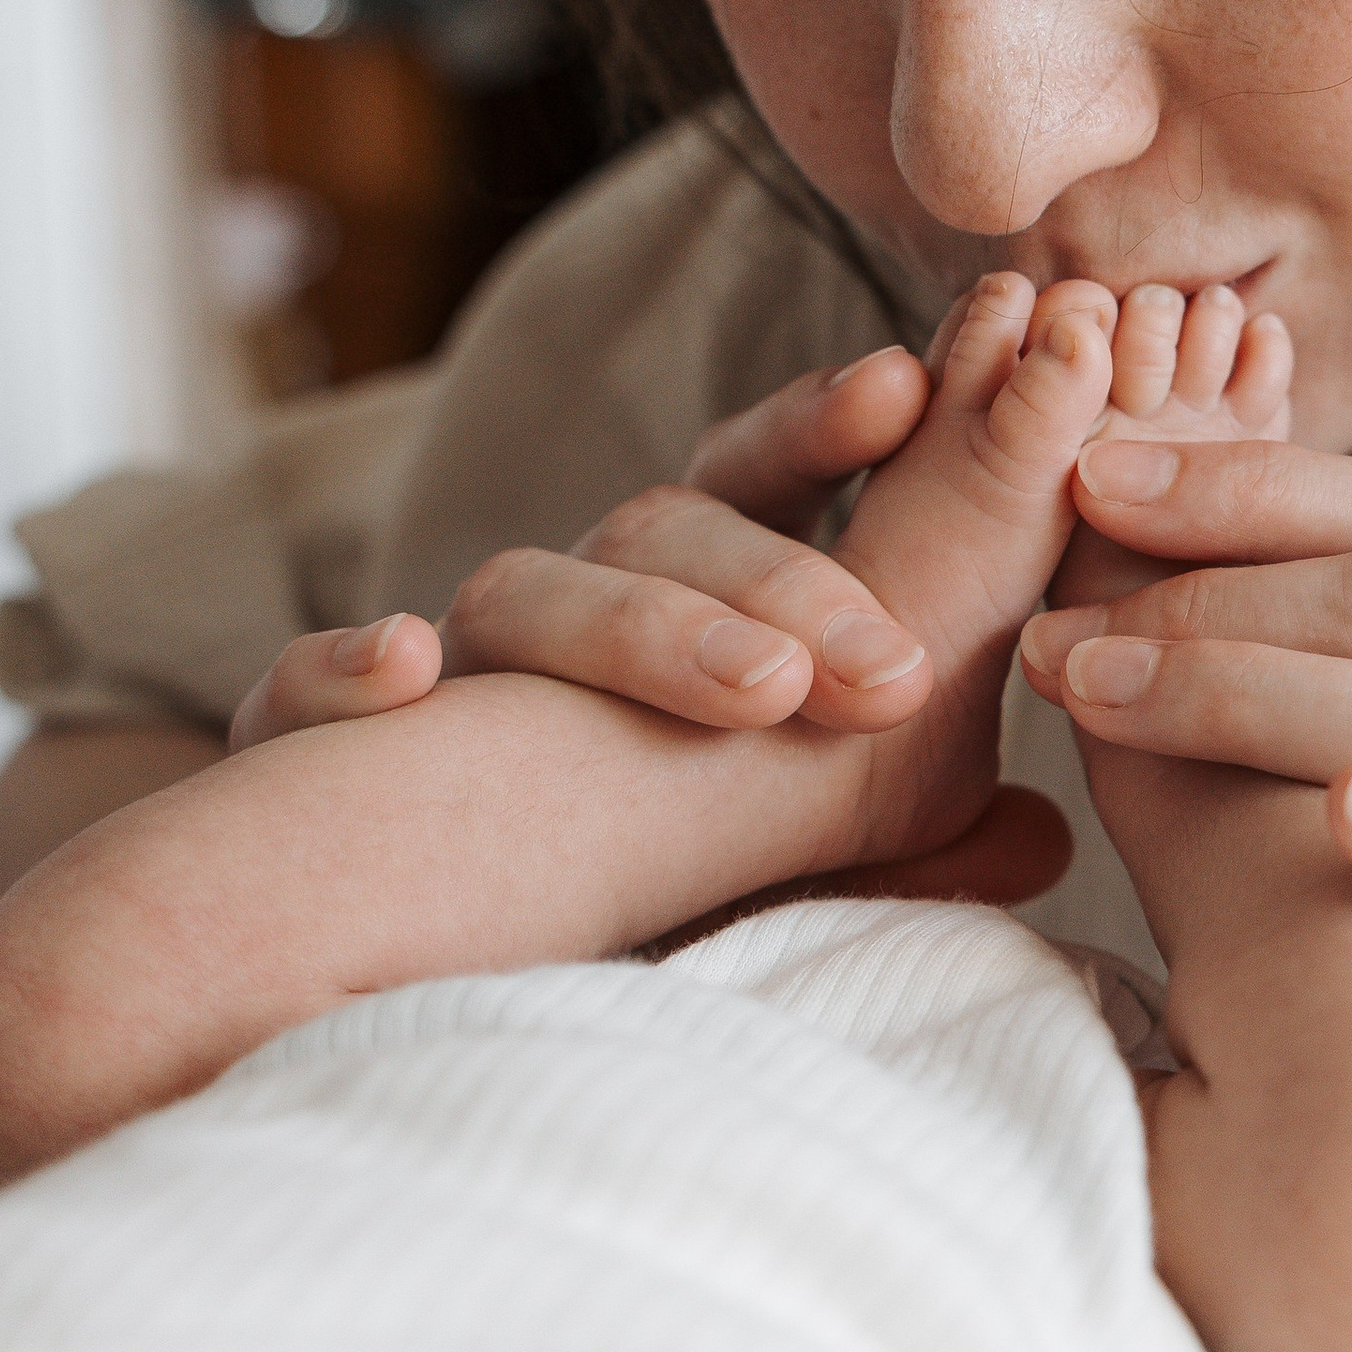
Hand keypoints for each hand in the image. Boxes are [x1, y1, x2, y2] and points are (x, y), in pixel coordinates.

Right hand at [224, 328, 1065, 906]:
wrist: (380, 965)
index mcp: (672, 600)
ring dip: (640, 635)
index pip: (756, 479)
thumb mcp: (784, 854)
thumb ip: (903, 832)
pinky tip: (408, 676)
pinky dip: (345, 670)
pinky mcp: (305, 752)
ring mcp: (439, 672)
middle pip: (663, 533)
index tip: (911, 386)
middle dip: (786, 587)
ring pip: (522, 598)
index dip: (826, 422)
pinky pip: (304, 689)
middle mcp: (558, 608)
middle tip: (889, 674)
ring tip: (755, 696)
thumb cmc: (611, 885)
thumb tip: (1047, 837)